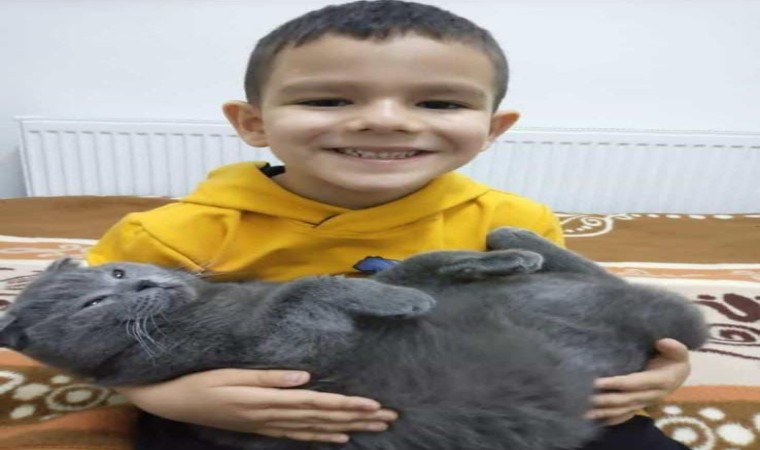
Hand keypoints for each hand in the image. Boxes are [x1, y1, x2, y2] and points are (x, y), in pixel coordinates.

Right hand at [115, 368, 397, 442]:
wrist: (172, 401)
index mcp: (267, 400)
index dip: (346, 404)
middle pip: (323, 417)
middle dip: (358, 417)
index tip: (374, 405)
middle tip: (390, 418)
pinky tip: (340, 437)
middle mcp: (272, 416)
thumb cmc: (200, 381)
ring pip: (315, 428)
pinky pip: (298, 435)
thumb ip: (268, 377)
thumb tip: (305, 377)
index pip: (316, 403)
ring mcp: (268, 424)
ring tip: (375, 426)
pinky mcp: (262, 427)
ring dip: (347, 426)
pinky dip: (322, 437)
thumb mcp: (230, 374)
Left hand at [586, 338, 690, 424]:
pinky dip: (612, 418)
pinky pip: (626, 415)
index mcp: (661, 381)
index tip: (597, 382)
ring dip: (605, 412)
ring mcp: (645, 402)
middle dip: (606, 400)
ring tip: (586, 412)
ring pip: (624, 410)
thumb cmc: (674, 358)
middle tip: (585, 397)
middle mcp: (652, 395)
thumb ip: (674, 347)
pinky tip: (597, 421)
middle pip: (626, 399)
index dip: (616, 383)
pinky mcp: (640, 405)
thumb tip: (662, 342)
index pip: (634, 383)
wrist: (680, 373)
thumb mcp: (678, 351)